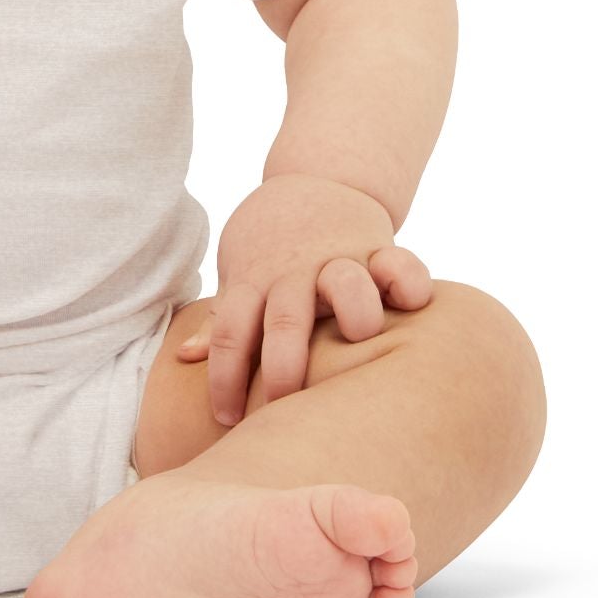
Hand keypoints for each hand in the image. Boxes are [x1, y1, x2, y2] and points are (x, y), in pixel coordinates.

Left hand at [177, 173, 433, 426]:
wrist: (317, 177)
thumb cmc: (272, 244)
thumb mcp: (241, 273)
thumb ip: (223, 317)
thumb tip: (184, 358)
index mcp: (254, 281)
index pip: (230, 332)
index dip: (224, 379)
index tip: (225, 420)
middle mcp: (295, 272)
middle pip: (285, 320)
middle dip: (284, 367)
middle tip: (286, 407)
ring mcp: (338, 259)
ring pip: (346, 284)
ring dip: (354, 311)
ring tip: (360, 337)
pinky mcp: (378, 248)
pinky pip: (400, 263)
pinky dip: (407, 280)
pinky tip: (413, 304)